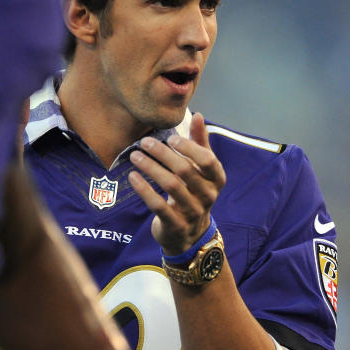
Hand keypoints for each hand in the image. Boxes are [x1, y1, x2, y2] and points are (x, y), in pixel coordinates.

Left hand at [127, 113, 225, 254]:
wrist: (189, 235)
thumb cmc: (193, 193)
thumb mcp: (201, 171)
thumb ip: (200, 144)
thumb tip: (198, 115)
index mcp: (216, 180)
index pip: (208, 160)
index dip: (190, 147)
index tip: (171, 138)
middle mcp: (208, 196)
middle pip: (185, 170)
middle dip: (163, 154)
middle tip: (144, 142)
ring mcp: (192, 212)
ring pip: (171, 186)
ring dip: (150, 168)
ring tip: (135, 156)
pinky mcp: (175, 225)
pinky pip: (158, 205)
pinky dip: (144, 189)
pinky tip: (132, 176)